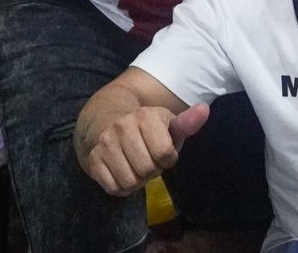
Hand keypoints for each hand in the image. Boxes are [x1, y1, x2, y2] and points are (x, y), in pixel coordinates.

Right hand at [82, 103, 209, 197]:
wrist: (104, 121)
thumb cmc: (144, 128)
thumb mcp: (167, 124)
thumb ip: (187, 123)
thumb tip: (204, 110)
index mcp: (145, 116)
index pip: (165, 154)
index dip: (167, 159)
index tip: (162, 151)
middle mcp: (123, 127)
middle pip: (147, 171)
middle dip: (151, 171)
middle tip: (147, 160)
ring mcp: (105, 143)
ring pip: (130, 182)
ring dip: (137, 181)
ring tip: (135, 167)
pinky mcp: (93, 159)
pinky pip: (114, 188)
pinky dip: (121, 187)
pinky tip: (122, 173)